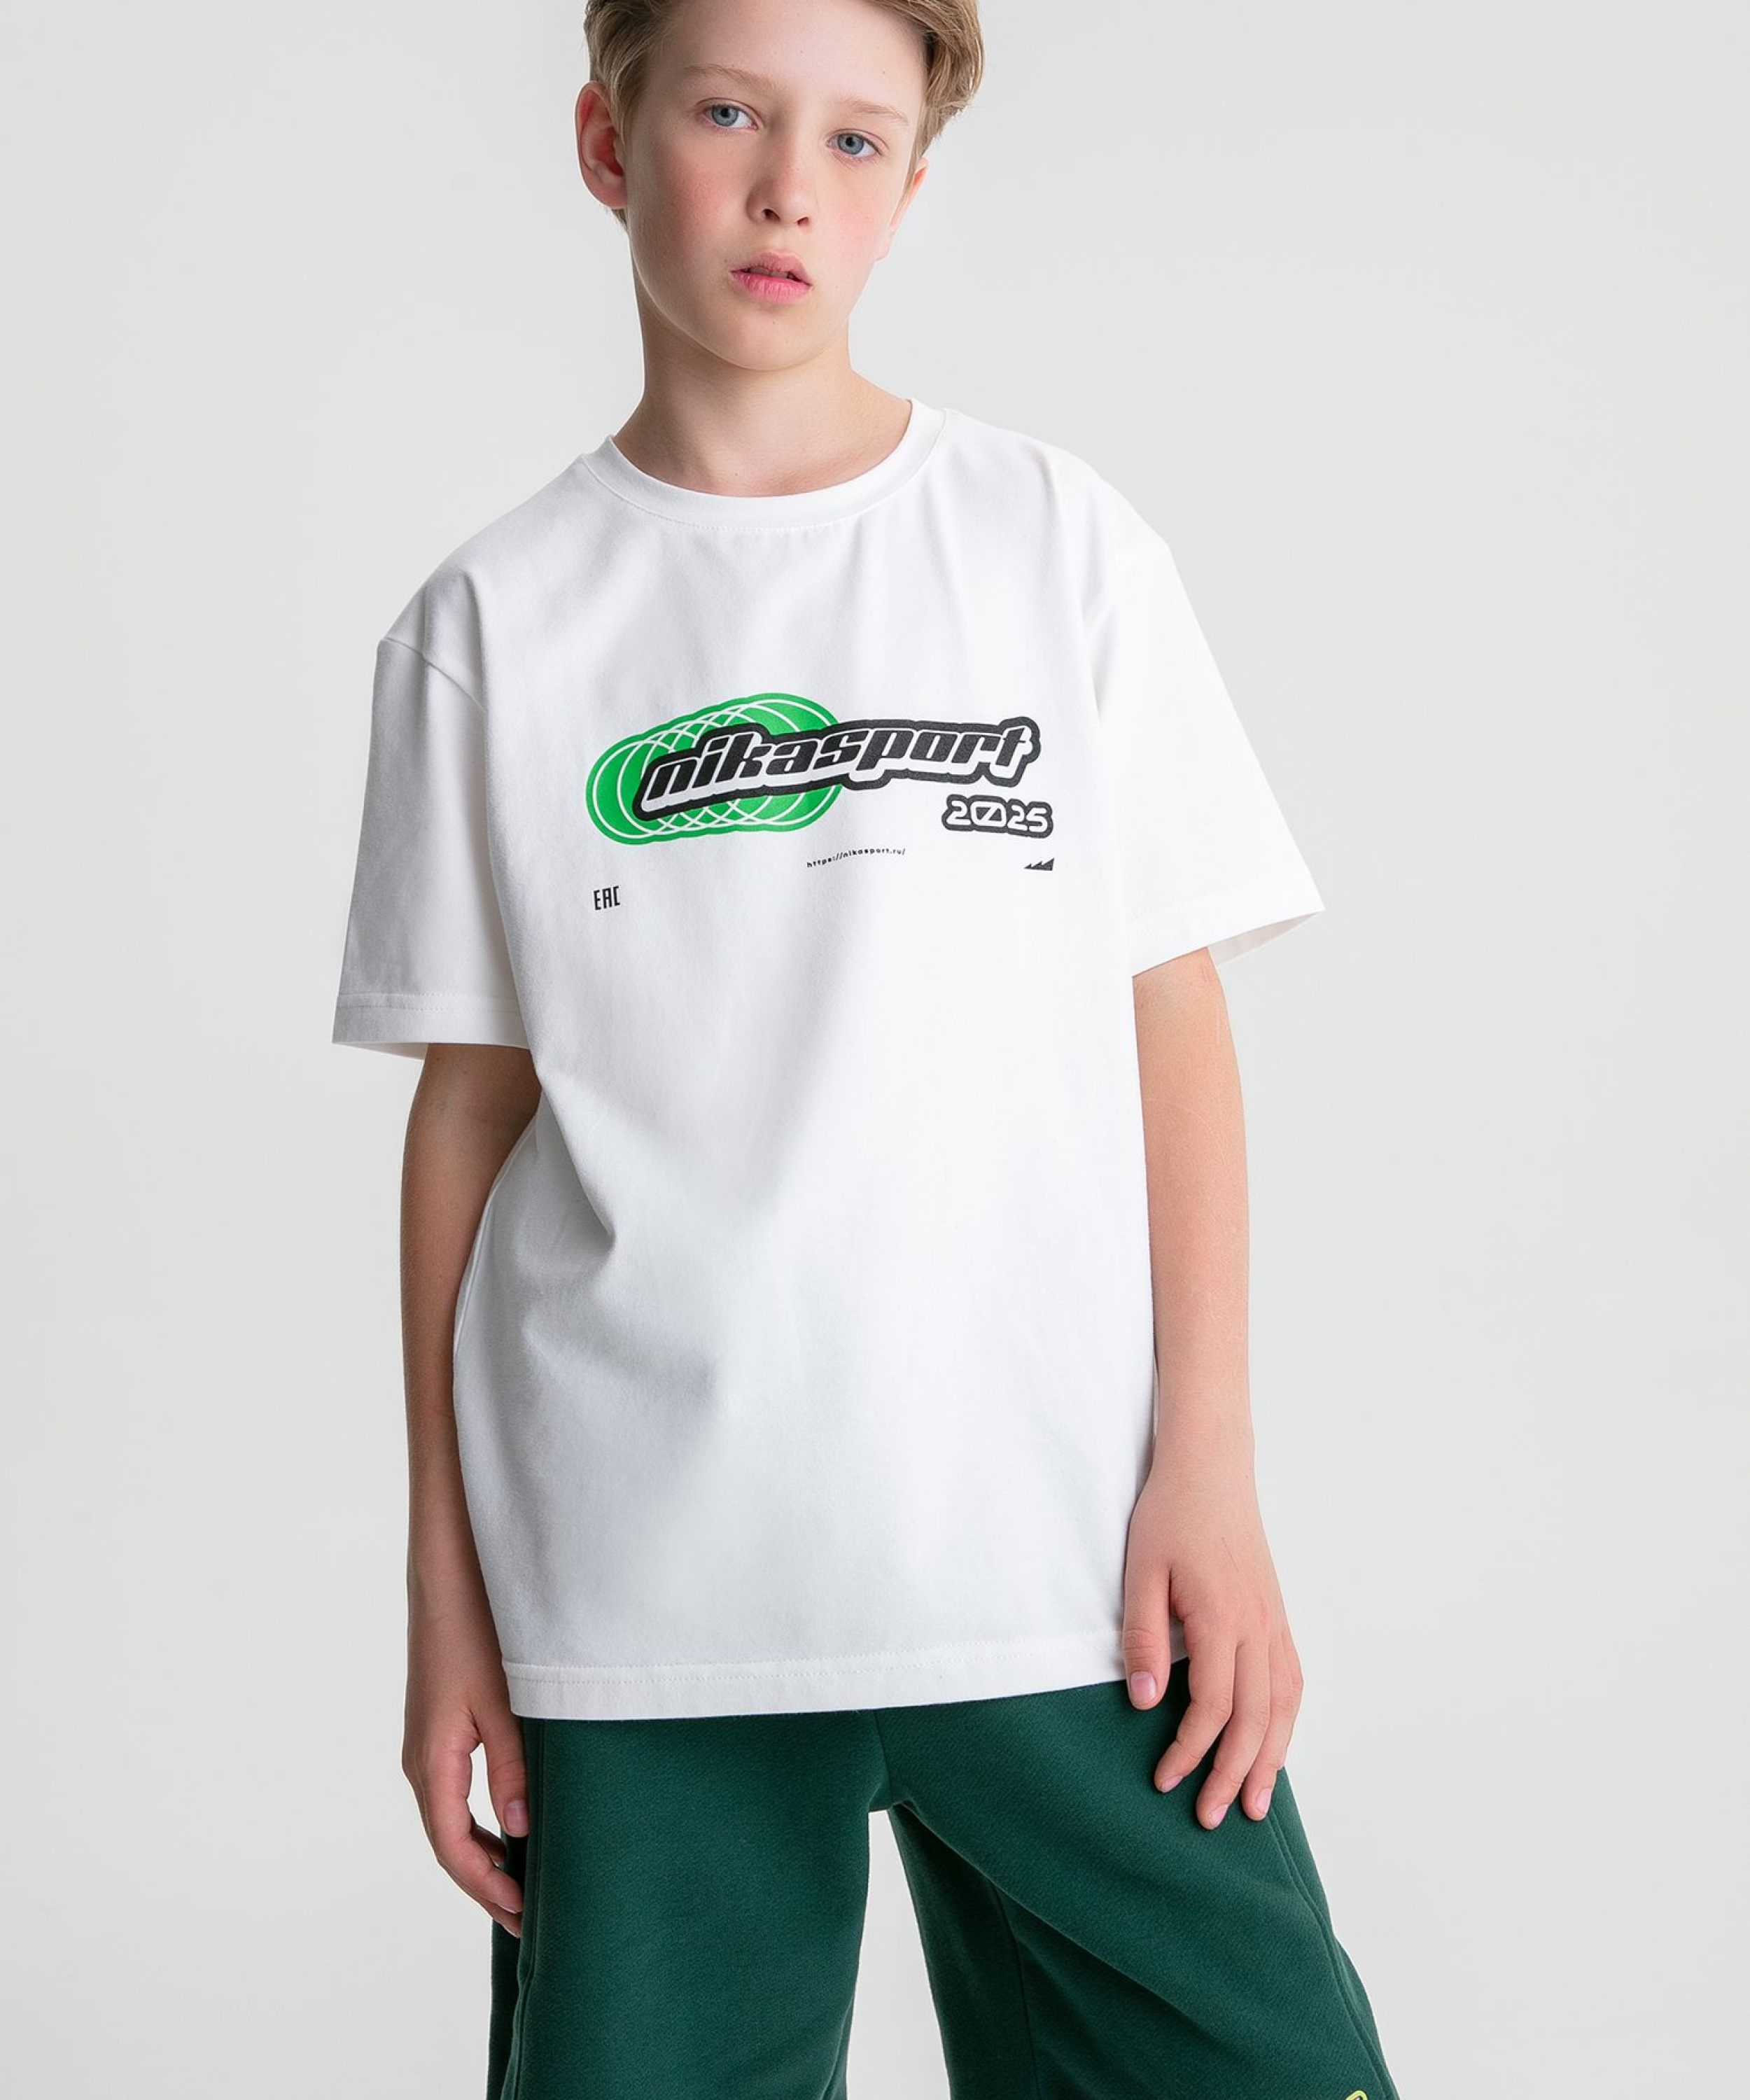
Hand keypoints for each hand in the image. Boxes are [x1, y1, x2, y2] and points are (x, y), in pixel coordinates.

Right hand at [403, 1581, 529, 1934]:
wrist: (448, 1575)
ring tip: (519, 1881)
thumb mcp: (504, 1702)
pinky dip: (476, 1821)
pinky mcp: (437, 1727)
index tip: (522, 1916)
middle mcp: (420, 1760)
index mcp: (433, 1761)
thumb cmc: (476, 1632)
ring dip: (480, 1853)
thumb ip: (513, 1768)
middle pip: (448, 1842)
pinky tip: (505, 1826)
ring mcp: (425, 1744)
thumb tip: (519, 1831)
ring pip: (449, 1818)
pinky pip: (452, 1792)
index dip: (486, 1887)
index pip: (454, 1848)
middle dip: (484, 1882)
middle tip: (527, 1916)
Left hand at [1120, 1437, 1303, 1827]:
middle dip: (1235, 1774)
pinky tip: (1275, 1746)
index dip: (1191, 1751)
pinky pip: (1292, 1680)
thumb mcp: (1141, 1570)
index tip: (1165, 1780)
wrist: (1211, 1469)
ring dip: (1271, 1759)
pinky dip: (1286, 1722)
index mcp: (1223, 1618)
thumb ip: (1142, 1636)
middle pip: (1254, 1718)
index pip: (1213, 1706)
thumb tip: (1144, 1702)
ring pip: (1283, 1706)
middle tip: (1213, 1818)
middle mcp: (1259, 1626)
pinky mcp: (1277, 1615)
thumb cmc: (1170, 1515)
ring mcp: (1275, 1621)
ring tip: (1256, 1805)